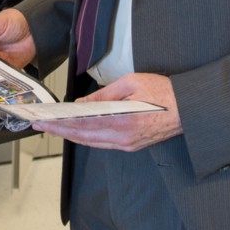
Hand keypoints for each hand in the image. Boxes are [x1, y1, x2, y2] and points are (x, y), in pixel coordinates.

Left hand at [36, 72, 181, 151]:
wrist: (189, 109)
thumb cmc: (165, 92)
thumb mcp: (131, 83)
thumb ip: (103, 95)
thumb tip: (81, 102)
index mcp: (122, 120)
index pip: (81, 124)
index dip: (59, 123)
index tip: (43, 120)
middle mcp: (123, 137)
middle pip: (82, 136)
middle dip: (59, 131)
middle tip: (40, 125)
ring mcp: (127, 144)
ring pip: (91, 143)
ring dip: (70, 136)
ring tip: (53, 128)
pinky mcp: (131, 146)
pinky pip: (102, 144)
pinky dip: (86, 138)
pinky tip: (76, 131)